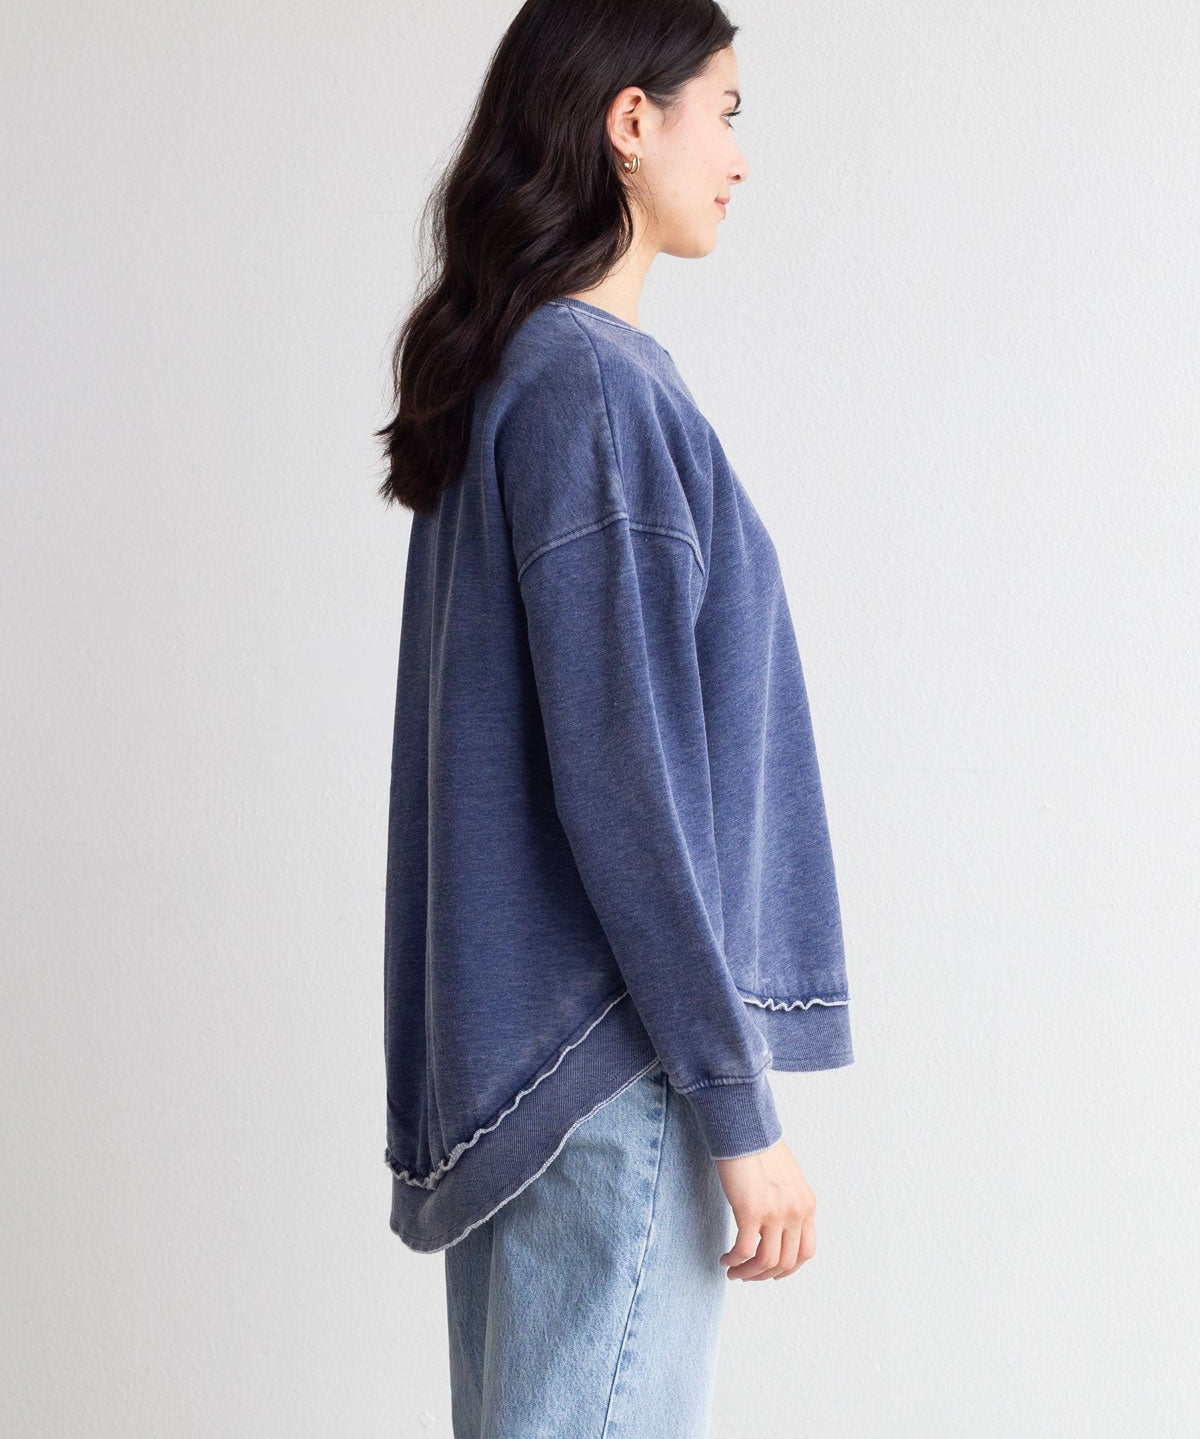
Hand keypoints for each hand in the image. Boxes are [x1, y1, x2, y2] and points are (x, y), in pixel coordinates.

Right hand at [715, 1136, 815, 1280]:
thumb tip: (774, 1223)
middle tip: (746, 1275)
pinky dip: (734, 1261)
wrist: (744, 1126)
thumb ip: (786, 1201)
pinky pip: (744, 1251)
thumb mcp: (786, 1177)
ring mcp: (775, 1213)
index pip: (806, 1251)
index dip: (788, 1268)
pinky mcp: (751, 1211)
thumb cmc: (758, 1146)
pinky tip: (725, 1259)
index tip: (771, 1271)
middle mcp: (796, 1212)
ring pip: (766, 1262)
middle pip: (786, 1262)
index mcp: (807, 1204)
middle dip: (764, 1274)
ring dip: (748, 1273)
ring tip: (733, 1272)